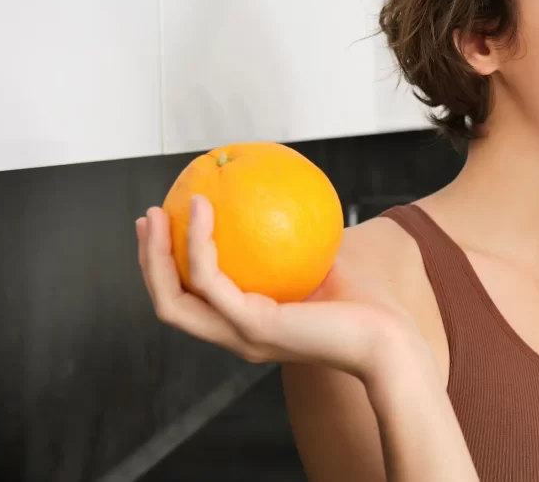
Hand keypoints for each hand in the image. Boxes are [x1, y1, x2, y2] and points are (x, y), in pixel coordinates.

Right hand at [136, 195, 427, 381]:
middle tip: (148, 218)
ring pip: (174, 300)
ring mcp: (241, 335)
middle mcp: (236, 335)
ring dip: (157, 255)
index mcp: (246, 324)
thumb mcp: (320, 263)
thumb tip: (282, 198)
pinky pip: (210, 280)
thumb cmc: (366, 303)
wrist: (390, 340)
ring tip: (158, 214)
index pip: (191, 301)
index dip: (168, 268)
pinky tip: (204, 208)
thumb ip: (295, 240)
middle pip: (169, 304)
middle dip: (149, 261)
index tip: (164, 227)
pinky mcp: (255, 326)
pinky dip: (198, 243)